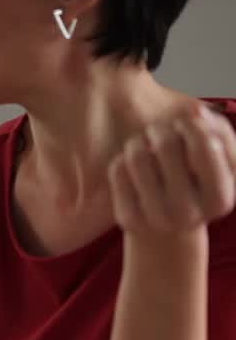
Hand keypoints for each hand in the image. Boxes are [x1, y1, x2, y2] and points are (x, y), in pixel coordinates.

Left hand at [109, 103, 235, 246]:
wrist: (168, 229)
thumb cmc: (199, 183)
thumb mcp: (221, 162)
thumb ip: (219, 133)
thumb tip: (196, 110)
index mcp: (220, 200)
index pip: (205, 146)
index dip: (193, 125)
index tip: (185, 123)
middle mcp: (188, 214)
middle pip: (167, 145)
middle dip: (161, 128)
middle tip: (159, 129)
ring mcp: (155, 219)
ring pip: (137, 155)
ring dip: (139, 140)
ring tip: (144, 142)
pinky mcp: (127, 218)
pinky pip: (118, 169)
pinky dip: (124, 158)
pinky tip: (133, 166)